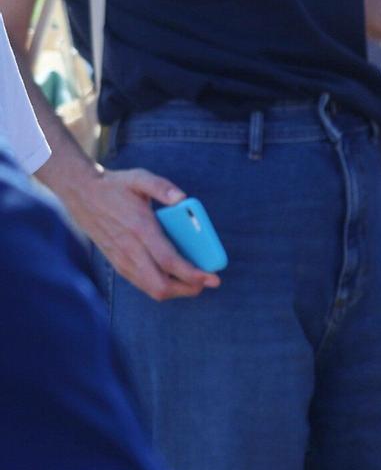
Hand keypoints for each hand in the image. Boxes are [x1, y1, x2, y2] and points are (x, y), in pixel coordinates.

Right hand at [60, 166, 219, 300]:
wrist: (80, 193)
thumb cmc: (115, 186)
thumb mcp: (139, 178)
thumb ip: (163, 187)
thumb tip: (183, 199)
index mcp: (140, 228)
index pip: (168, 260)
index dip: (192, 273)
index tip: (212, 277)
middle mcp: (129, 248)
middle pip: (160, 284)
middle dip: (188, 288)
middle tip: (207, 281)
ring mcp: (120, 258)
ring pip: (150, 288)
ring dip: (176, 290)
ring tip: (194, 281)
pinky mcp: (116, 262)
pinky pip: (140, 283)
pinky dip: (160, 285)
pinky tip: (174, 276)